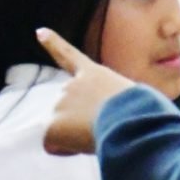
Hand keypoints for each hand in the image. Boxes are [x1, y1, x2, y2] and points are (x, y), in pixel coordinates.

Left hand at [37, 27, 134, 155]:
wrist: (130, 119)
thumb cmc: (140, 110)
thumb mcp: (129, 95)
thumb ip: (110, 100)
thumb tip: (107, 117)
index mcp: (93, 74)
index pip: (69, 56)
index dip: (53, 43)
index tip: (38, 31)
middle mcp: (72, 84)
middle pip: (66, 108)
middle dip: (77, 120)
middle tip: (102, 125)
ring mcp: (60, 103)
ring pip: (62, 128)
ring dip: (75, 135)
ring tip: (98, 132)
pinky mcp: (52, 125)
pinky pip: (54, 145)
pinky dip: (66, 148)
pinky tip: (84, 143)